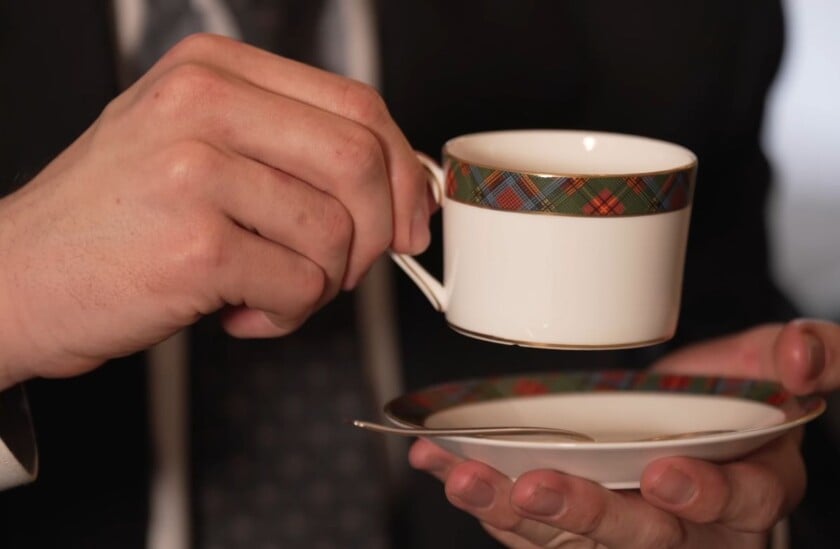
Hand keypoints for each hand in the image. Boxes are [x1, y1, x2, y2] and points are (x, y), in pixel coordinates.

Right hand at [0, 34, 429, 387]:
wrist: (18, 278)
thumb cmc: (118, 219)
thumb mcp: (196, 147)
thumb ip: (292, 149)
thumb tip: (401, 189)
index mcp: (213, 70)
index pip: (357, 106)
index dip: (402, 170)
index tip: (411, 216)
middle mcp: (202, 104)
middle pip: (362, 161)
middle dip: (377, 232)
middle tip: (344, 266)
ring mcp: (195, 171)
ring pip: (338, 233)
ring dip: (323, 284)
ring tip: (271, 290)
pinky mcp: (194, 245)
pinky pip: (301, 287)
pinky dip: (286, 316)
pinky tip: (238, 311)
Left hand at [409, 319, 839, 547]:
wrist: (695, 413)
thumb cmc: (738, 395)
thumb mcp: (781, 367)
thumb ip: (809, 357)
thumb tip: (800, 357)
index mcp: (745, 488)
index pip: (732, 502)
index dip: (700, 495)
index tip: (665, 474)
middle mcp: (685, 524)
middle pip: (637, 536)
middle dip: (584, 513)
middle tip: (535, 486)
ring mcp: (625, 527)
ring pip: (570, 538)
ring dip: (512, 510)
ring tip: (464, 478)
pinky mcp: (577, 522)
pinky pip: (530, 524)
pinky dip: (485, 495)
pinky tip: (444, 467)